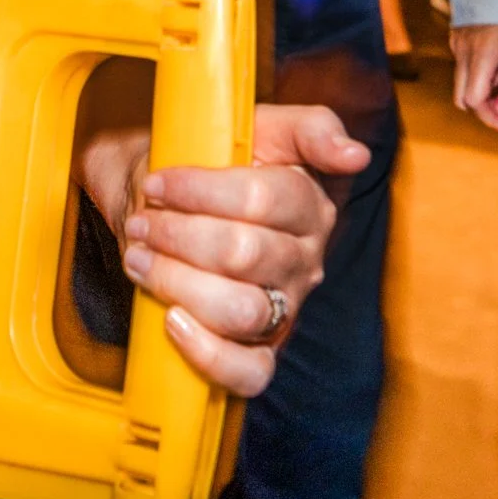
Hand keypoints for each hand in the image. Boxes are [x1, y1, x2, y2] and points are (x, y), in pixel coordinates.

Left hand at [111, 104, 370, 397]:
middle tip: (144, 223)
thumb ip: (311, 128)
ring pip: (240, 310)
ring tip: (142, 260)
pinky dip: (207, 353)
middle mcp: (305, 261)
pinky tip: (172, 322)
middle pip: (244, 253)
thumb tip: (355, 154)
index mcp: (310, 205)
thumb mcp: (259, 126)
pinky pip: (248, 372)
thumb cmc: (211, 162)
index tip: (158, 183)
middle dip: (179, 235)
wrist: (164, 198)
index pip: (262, 199)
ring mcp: (284, 308)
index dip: (201, 191)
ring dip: (178, 283)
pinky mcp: (263, 348)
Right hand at [450, 23, 497, 133]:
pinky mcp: (456, 37)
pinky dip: (481, 71)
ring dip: (486, 86)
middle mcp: (462, 53)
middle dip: (485, 107)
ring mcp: (456, 44)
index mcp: (480, 57)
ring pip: (464, 82)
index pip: (475, 101)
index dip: (492, 117)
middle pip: (462, 98)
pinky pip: (465, 65)